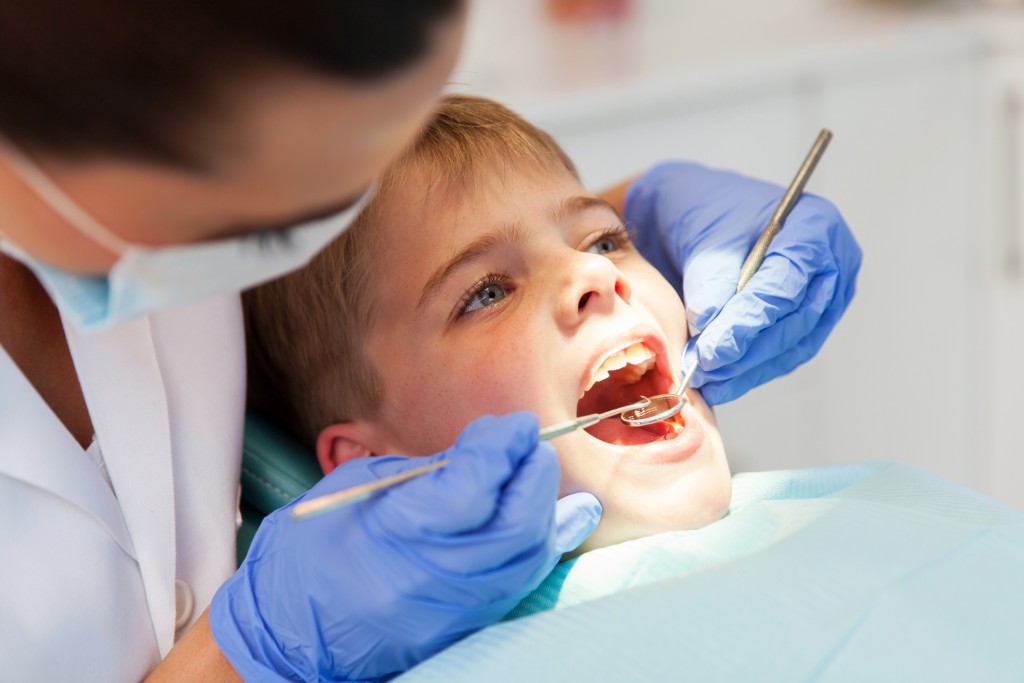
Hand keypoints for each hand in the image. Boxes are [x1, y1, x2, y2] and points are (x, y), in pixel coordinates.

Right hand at [210, 413, 600, 681]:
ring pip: (527, 556)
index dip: (502, 446)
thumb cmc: (311, 549)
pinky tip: (567, 517)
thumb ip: (430, 471)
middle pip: (514, 522)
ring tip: (539, 472)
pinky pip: (521, 582)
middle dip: (533, 474)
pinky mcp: (464, 625)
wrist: (286, 631)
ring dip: (545, 505)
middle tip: (528, 443)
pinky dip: (546, 544)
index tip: (514, 425)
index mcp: (394, 533)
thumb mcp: (359, 488)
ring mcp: (452, 608)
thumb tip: (487, 453)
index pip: (474, 485)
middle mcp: (431, 577)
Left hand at [624, 161, 860, 404]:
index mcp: (814, 226)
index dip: (750, 319)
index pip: (787, 282)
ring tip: (709, 382)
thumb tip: (711, 328)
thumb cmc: (709, 216)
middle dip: (748, 350)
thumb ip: (712, 283)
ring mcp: (827, 295)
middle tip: (706, 368)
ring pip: (794, 343)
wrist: (705, 220)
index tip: (714, 348)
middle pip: (797, 318)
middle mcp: (832, 262)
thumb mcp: (706, 240)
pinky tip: (723, 384)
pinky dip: (753, 371)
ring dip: (749, 368)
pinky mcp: (811, 322)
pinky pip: (787, 353)